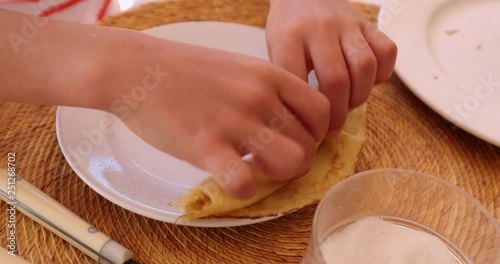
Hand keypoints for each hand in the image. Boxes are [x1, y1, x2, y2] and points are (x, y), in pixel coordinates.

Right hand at [99, 35, 329, 198]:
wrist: (137, 68)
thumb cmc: (185, 69)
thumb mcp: (237, 67)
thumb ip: (266, 90)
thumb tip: (286, 122)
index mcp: (269, 75)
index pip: (320, 111)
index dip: (316, 133)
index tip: (299, 140)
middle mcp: (258, 97)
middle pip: (308, 144)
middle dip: (297, 160)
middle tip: (273, 161)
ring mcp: (234, 121)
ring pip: (290, 163)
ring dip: (278, 176)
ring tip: (256, 169)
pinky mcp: (205, 146)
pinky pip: (244, 183)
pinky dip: (243, 188)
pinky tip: (230, 176)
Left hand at [266, 0, 396, 136]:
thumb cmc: (287, 28)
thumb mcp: (274, 50)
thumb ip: (288, 80)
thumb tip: (303, 125)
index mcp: (289, 37)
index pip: (299, 82)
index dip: (308, 114)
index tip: (310, 131)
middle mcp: (319, 28)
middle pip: (336, 79)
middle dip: (337, 114)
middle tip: (332, 128)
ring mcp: (347, 24)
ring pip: (365, 67)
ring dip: (360, 96)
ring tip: (349, 105)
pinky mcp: (368, 23)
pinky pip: (387, 50)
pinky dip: (382, 73)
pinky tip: (368, 81)